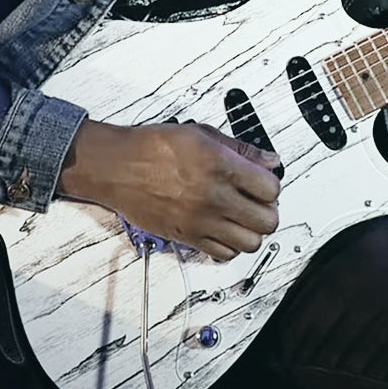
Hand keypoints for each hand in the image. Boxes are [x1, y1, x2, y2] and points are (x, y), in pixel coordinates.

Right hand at [57, 119, 279, 260]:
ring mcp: (201, 220)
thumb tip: (268, 160)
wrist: (116, 167)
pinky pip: (224, 254)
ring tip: (240, 218)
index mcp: (219, 165)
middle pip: (267, 220)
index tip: (262, 183)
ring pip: (251, 243)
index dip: (270, 186)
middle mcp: (213, 196)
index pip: (271, 188)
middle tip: (255, 202)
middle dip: (266, 210)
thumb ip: (238, 148)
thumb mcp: (199, 134)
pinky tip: (222, 229)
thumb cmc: (150, 147)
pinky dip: (229, 246)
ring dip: (250, 231)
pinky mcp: (188, 237)